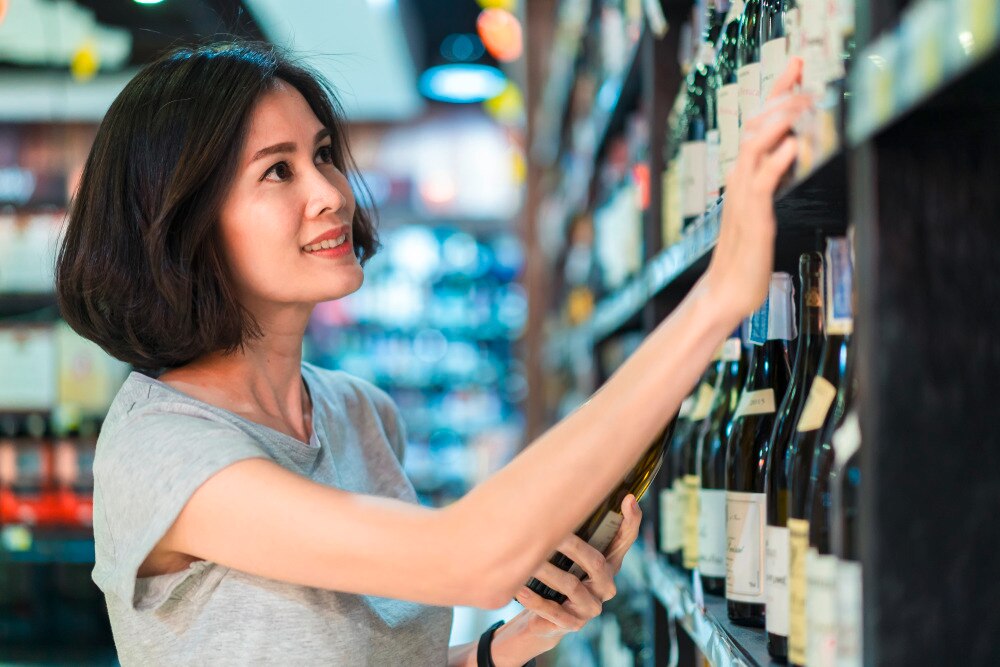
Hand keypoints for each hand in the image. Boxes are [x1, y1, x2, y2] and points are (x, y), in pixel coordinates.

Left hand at [510, 495, 642, 643]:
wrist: (543, 619)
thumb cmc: (555, 576)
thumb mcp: (564, 553)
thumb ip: (567, 530)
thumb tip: (555, 495)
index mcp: (608, 563)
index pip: (625, 540)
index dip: (631, 520)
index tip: (628, 498)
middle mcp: (604, 585)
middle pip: (598, 563)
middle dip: (575, 546)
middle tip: (554, 532)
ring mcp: (590, 606)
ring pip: (572, 585)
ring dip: (547, 571)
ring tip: (528, 560)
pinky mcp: (572, 624)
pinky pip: (553, 611)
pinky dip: (535, 599)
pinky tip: (519, 588)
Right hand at [702, 57, 810, 319]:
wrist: (726, 292)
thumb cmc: (746, 257)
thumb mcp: (761, 210)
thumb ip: (771, 180)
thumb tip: (790, 150)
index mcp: (743, 177)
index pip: (757, 125)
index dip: (775, 94)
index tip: (793, 67)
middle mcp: (740, 181)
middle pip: (755, 125)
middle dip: (778, 94)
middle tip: (800, 69)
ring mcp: (744, 198)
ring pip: (755, 145)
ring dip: (780, 119)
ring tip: (803, 99)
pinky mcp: (753, 218)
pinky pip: (762, 183)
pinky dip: (776, 161)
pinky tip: (794, 146)